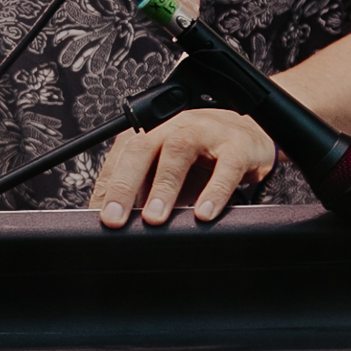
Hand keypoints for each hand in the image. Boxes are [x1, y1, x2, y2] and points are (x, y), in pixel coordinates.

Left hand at [90, 108, 275, 226]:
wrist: (252, 133)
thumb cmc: (204, 154)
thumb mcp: (168, 170)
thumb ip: (143, 191)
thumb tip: (115, 224)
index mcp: (153, 132)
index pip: (121, 158)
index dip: (107, 188)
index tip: (98, 219)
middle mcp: (175, 127)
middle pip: (142, 148)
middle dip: (125, 184)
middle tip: (114, 219)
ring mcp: (207, 132)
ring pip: (178, 151)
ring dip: (164, 186)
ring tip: (154, 218)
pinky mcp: (238, 145)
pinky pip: (226, 166)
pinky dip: (214, 191)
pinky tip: (204, 212)